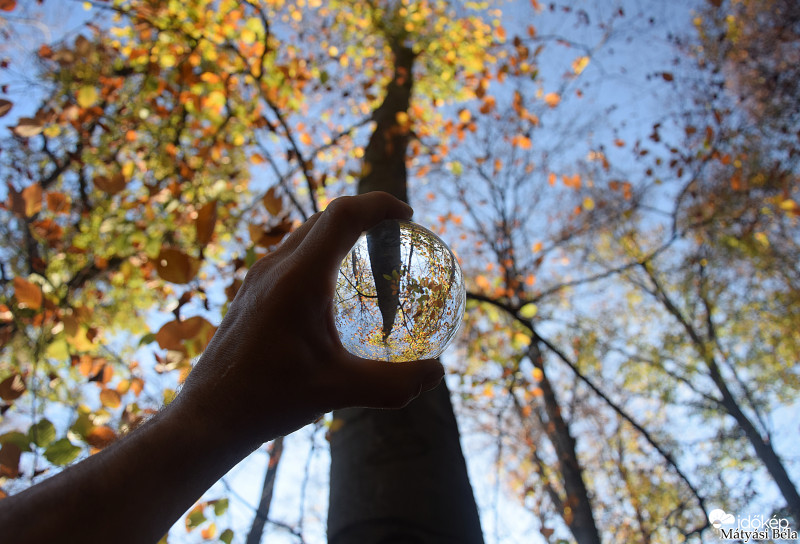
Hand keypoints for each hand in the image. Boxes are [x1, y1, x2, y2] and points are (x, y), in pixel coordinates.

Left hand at [176, 192, 444, 447]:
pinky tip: (333, 290)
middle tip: (396, 235)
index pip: (344, 215)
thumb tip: (437, 374)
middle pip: (326, 217)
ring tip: (370, 255)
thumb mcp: (339, 390)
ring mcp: (259, 277)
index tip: (409, 216)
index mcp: (300, 278)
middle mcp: (277, 267)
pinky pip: (292, 254)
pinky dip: (321, 252)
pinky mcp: (252, 291)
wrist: (209, 414)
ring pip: (306, 233)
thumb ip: (393, 383)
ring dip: (340, 231)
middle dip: (364, 214)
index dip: (379, 204)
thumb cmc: (269, 398)